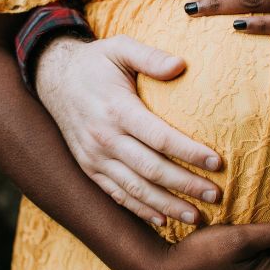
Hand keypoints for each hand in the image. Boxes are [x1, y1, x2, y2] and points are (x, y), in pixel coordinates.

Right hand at [35, 34, 222, 225]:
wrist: (52, 78)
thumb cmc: (95, 62)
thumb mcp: (120, 48)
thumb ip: (150, 56)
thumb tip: (181, 64)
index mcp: (116, 110)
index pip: (160, 138)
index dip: (189, 152)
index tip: (217, 162)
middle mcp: (104, 138)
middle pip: (151, 169)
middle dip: (186, 185)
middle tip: (216, 194)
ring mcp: (94, 157)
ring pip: (135, 189)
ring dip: (167, 205)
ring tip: (196, 216)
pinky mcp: (89, 168)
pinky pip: (116, 195)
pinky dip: (140, 211)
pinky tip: (163, 221)